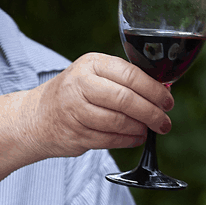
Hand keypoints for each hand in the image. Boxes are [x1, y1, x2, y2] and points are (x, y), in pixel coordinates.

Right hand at [23, 52, 173, 159]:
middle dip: (151, 113)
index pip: (130, 74)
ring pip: (118, 122)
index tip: (168, 101)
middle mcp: (80, 84)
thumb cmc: (75, 93)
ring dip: (140, 128)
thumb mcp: (94, 74)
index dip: (154, 90)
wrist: (36, 117)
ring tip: (149, 129)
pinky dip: (128, 140)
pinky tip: (136, 138)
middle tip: (164, 121)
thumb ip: (124, 80)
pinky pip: (109, 139)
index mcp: (91, 64)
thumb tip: (162, 91)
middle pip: (125, 99)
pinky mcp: (75, 134)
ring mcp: (75, 110)